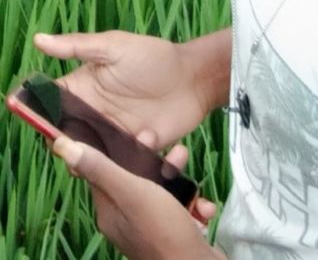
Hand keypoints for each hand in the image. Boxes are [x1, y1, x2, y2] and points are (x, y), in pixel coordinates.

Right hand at [34, 30, 210, 148]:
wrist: (194, 78)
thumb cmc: (154, 57)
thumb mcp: (115, 47)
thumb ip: (78, 46)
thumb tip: (38, 39)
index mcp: (81, 91)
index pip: (48, 107)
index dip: (38, 116)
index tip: (40, 120)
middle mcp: (91, 117)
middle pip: (63, 138)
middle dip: (63, 145)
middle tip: (73, 143)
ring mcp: (110, 138)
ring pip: (87, 158)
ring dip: (89, 160)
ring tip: (104, 150)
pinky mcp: (131, 154)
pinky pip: (118, 167)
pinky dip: (124, 162)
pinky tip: (144, 141)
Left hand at [53, 135, 224, 259]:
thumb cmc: (162, 229)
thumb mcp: (131, 192)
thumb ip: (102, 168)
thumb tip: (61, 145)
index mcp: (109, 210)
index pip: (105, 171)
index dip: (120, 149)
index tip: (140, 134)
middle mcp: (125, 220)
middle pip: (138, 178)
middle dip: (160, 163)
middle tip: (177, 153)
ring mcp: (150, 229)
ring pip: (163, 192)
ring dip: (181, 181)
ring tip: (193, 180)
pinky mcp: (172, 234)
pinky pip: (180, 209)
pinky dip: (194, 205)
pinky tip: (203, 207)